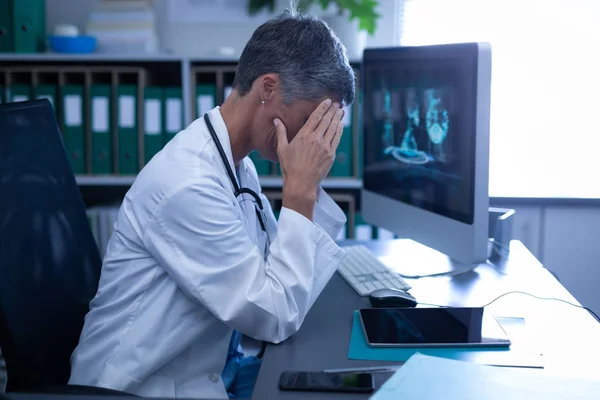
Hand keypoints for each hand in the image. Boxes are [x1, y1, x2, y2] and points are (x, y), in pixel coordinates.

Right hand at [274, 99, 344, 219]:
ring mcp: (325, 147)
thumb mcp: (282, 149)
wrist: (301, 184)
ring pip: (333, 128)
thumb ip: (281, 132)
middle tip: (337, 103)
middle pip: (326, 120)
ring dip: (337, 118)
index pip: (315, 117)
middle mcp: (315, 139)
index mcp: (303, 136)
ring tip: (341, 111)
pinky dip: (339, 130)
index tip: (328, 101)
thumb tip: (276, 120)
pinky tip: (340, 124)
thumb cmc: (290, 167)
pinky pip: (336, 138)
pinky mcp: (331, 154)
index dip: (323, 107)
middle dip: (332, 110)